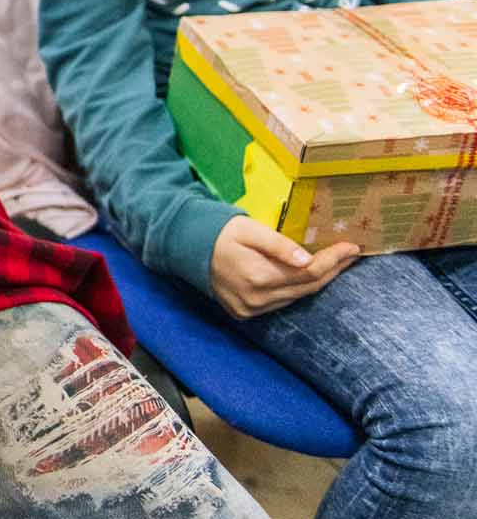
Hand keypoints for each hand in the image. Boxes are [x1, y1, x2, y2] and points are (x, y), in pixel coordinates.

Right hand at [209, 216, 360, 318]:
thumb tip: (307, 259)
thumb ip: (278, 244)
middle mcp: (257, 299)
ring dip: (319, 280)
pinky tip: (308, 276)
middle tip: (351, 254)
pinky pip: (282, 302)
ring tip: (336, 263)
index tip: (353, 247)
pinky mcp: (246, 313)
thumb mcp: (250, 230)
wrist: (189, 249)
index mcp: (258, 276)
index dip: (334, 260)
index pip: (309, 272)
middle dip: (333, 270)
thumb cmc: (222, 233)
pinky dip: (299, 289)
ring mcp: (251, 309)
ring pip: (297, 297)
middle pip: (308, 287)